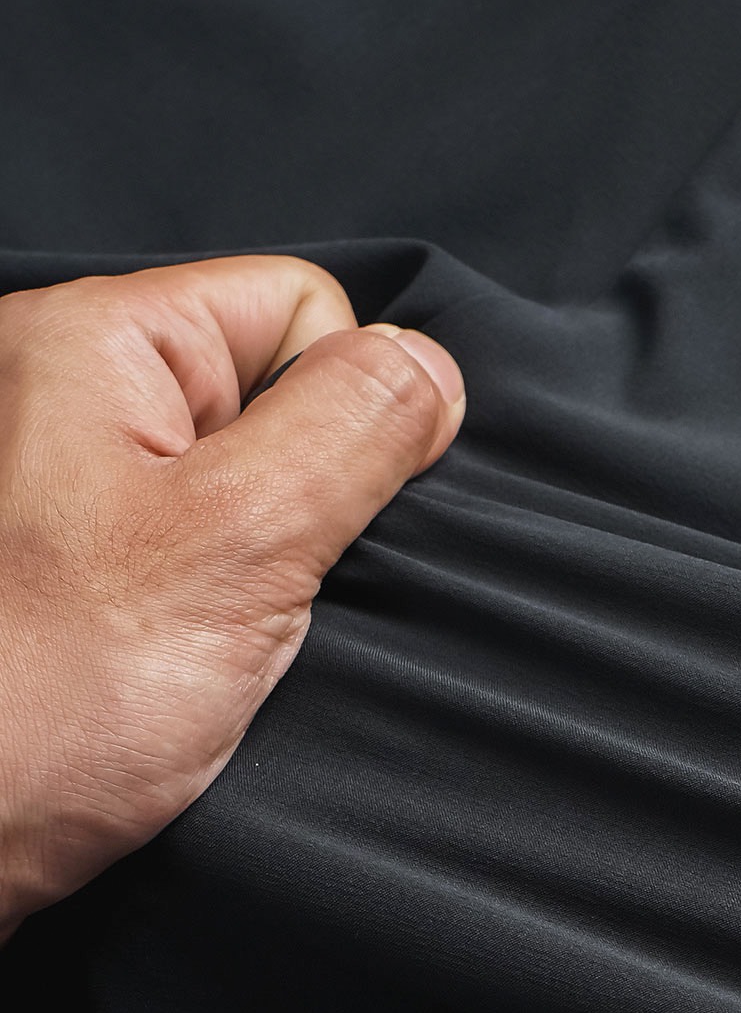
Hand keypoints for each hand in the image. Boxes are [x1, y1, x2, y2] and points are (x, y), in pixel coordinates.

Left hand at [0, 257, 462, 942]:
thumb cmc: (39, 705)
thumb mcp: (243, 542)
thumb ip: (354, 432)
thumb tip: (430, 367)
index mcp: (92, 341)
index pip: (303, 307)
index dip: (345, 410)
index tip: (299, 513)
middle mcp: (67, 392)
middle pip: (281, 392)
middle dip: (311, 496)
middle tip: (254, 585)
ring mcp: (68, 484)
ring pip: (254, 482)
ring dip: (274, 564)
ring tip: (218, 634)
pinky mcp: (74, 567)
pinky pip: (207, 550)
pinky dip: (229, 608)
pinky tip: (193, 662)